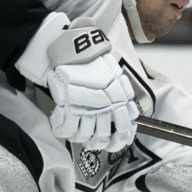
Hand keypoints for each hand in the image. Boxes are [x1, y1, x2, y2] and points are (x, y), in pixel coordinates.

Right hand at [19, 17, 139, 151]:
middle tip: (92, 138)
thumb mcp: (117, 78)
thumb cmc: (96, 63)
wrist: (76, 49)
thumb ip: (124, 98)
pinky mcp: (69, 105)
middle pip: (101, 138)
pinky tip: (60, 123)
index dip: (118, 141)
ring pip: (83, 136)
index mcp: (120, 101)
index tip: (113, 141)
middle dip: (96, 142)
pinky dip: (62, 129)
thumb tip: (131, 119)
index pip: (123, 132)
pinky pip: (66, 130)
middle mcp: (104, 107)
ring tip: (77, 129)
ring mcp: (86, 108)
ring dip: (79, 136)